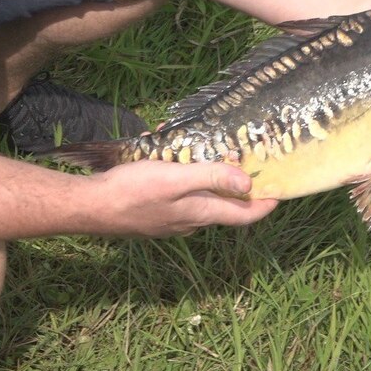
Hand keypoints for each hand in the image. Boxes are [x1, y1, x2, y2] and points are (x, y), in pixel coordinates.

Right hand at [89, 159, 277, 237]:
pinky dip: (180, 176)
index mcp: (201, 213)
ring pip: (199, 198)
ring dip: (204, 176)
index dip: (265, 205)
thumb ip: (212, 178)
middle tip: (242, 160)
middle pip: (224, 206)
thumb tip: (248, 182)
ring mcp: (171, 220)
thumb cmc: (133, 191)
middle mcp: (190, 221)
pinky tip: (166, 155)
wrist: (90, 208)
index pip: (244, 215)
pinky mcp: (154, 213)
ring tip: (200, 149)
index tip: (280, 193)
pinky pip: (177, 194)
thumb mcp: (176, 178)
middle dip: (235, 184)